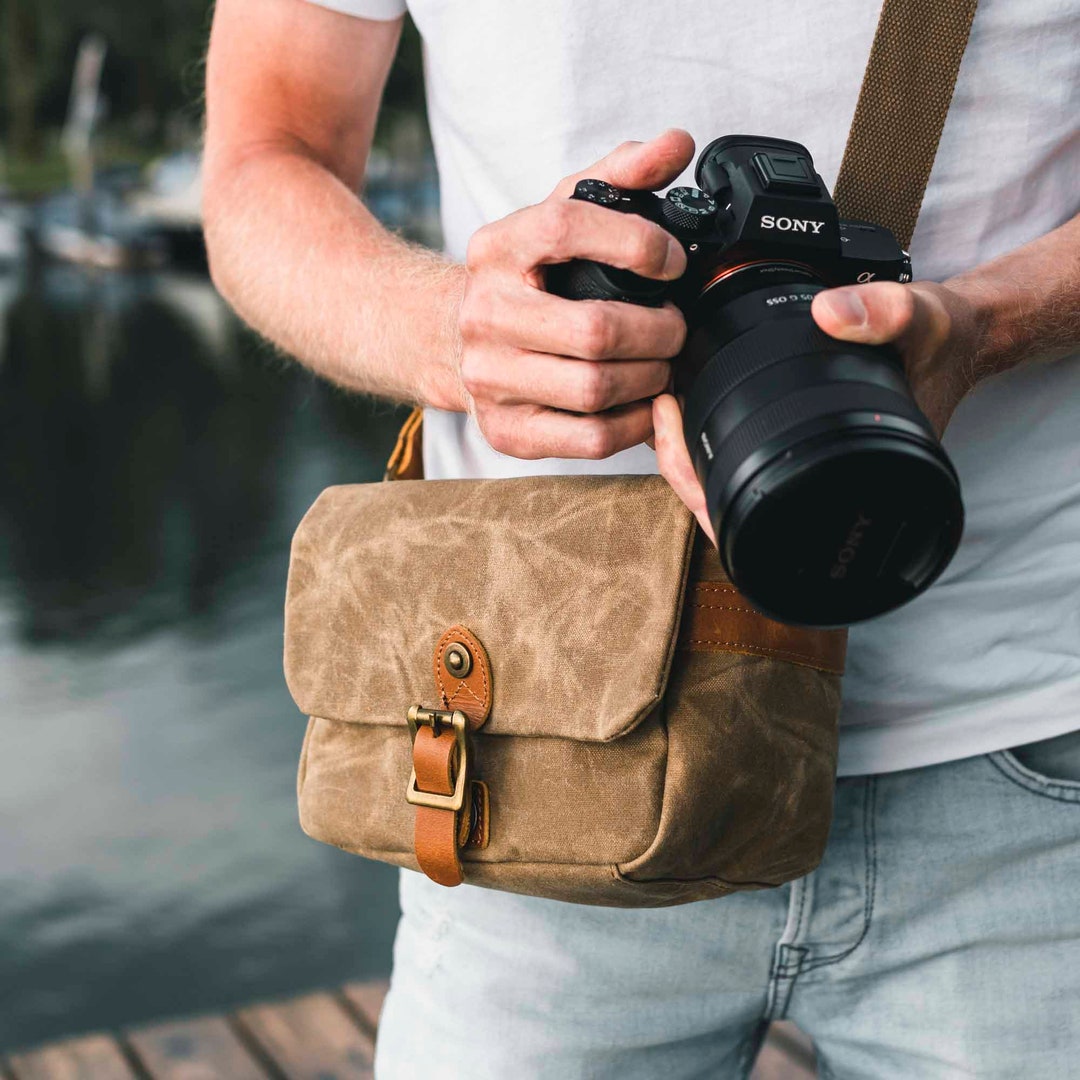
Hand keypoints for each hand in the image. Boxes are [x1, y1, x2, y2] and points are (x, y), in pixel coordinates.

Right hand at [457, 130, 693, 458]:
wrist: (452, 340)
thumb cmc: (522, 277)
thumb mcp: (559, 214)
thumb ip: (619, 175)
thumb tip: (676, 144)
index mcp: (496, 249)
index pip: (565, 229)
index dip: (635, 243)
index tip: (671, 261)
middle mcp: (484, 315)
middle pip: (594, 330)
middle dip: (658, 331)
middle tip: (676, 327)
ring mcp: (489, 379)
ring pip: (595, 389)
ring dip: (650, 378)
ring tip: (661, 363)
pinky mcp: (506, 431)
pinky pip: (590, 439)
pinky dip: (634, 423)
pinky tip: (642, 402)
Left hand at [653, 279, 982, 543]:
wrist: (961, 345)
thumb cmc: (942, 348)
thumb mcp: (922, 320)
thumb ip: (886, 313)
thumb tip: (832, 312)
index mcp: (839, 480)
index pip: (746, 515)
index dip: (693, 478)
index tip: (668, 417)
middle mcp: (817, 491)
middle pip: (719, 510)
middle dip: (677, 464)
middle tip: (658, 409)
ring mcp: (805, 475)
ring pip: (723, 493)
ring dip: (688, 456)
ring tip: (666, 406)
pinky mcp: (797, 452)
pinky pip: (740, 466)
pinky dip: (711, 444)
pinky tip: (695, 407)